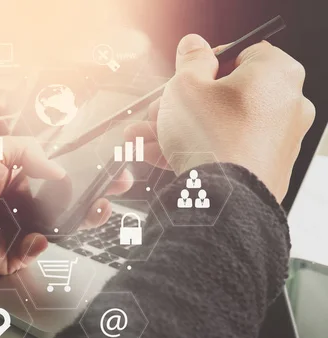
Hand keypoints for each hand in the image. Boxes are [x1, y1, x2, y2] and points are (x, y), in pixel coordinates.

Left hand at [0, 136, 132, 276]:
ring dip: (81, 221)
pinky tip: (35, 238)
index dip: (86, 170)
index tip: (110, 167)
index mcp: (20, 177)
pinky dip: (38, 247)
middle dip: (94, 195)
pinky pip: (35, 253)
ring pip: (59, 228)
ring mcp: (19, 229)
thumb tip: (60, 169)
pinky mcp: (11, 255)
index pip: (61, 172)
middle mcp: (23, 202)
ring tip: (98, 211)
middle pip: (68, 201)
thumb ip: (27, 150)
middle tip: (116, 190)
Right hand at [138, 34, 314, 201]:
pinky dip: (194, 150)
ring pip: (218, 126)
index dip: (201, 66)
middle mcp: (285, 105)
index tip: (180, 78)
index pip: (237, 54)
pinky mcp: (263, 168)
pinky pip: (223, 150)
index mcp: (275, 74)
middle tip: (155, 113)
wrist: (222, 200)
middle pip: (222, 95)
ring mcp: (276, 141)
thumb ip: (190, 60)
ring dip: (177, 130)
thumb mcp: (186, 86)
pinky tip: (157, 155)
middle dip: (179, 105)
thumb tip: (194, 47)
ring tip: (142, 138)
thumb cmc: (210, 139)